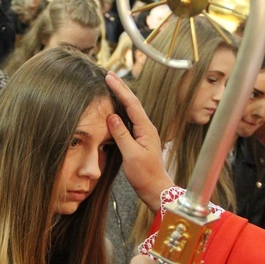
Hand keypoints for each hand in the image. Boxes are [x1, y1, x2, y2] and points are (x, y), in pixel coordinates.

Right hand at [105, 72, 173, 211]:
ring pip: (131, 110)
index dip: (120, 90)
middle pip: (133, 103)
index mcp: (146, 129)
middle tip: (109, 75)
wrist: (155, 188)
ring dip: (121, 97)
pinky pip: (130, 119)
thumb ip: (121, 135)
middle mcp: (147, 128)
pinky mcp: (140, 139)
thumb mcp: (131, 155)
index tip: (109, 77)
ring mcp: (144, 133)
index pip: (131, 104)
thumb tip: (111, 116)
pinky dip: (122, 109)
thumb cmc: (144, 174)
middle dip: (121, 88)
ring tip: (112, 85)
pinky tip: (116, 108)